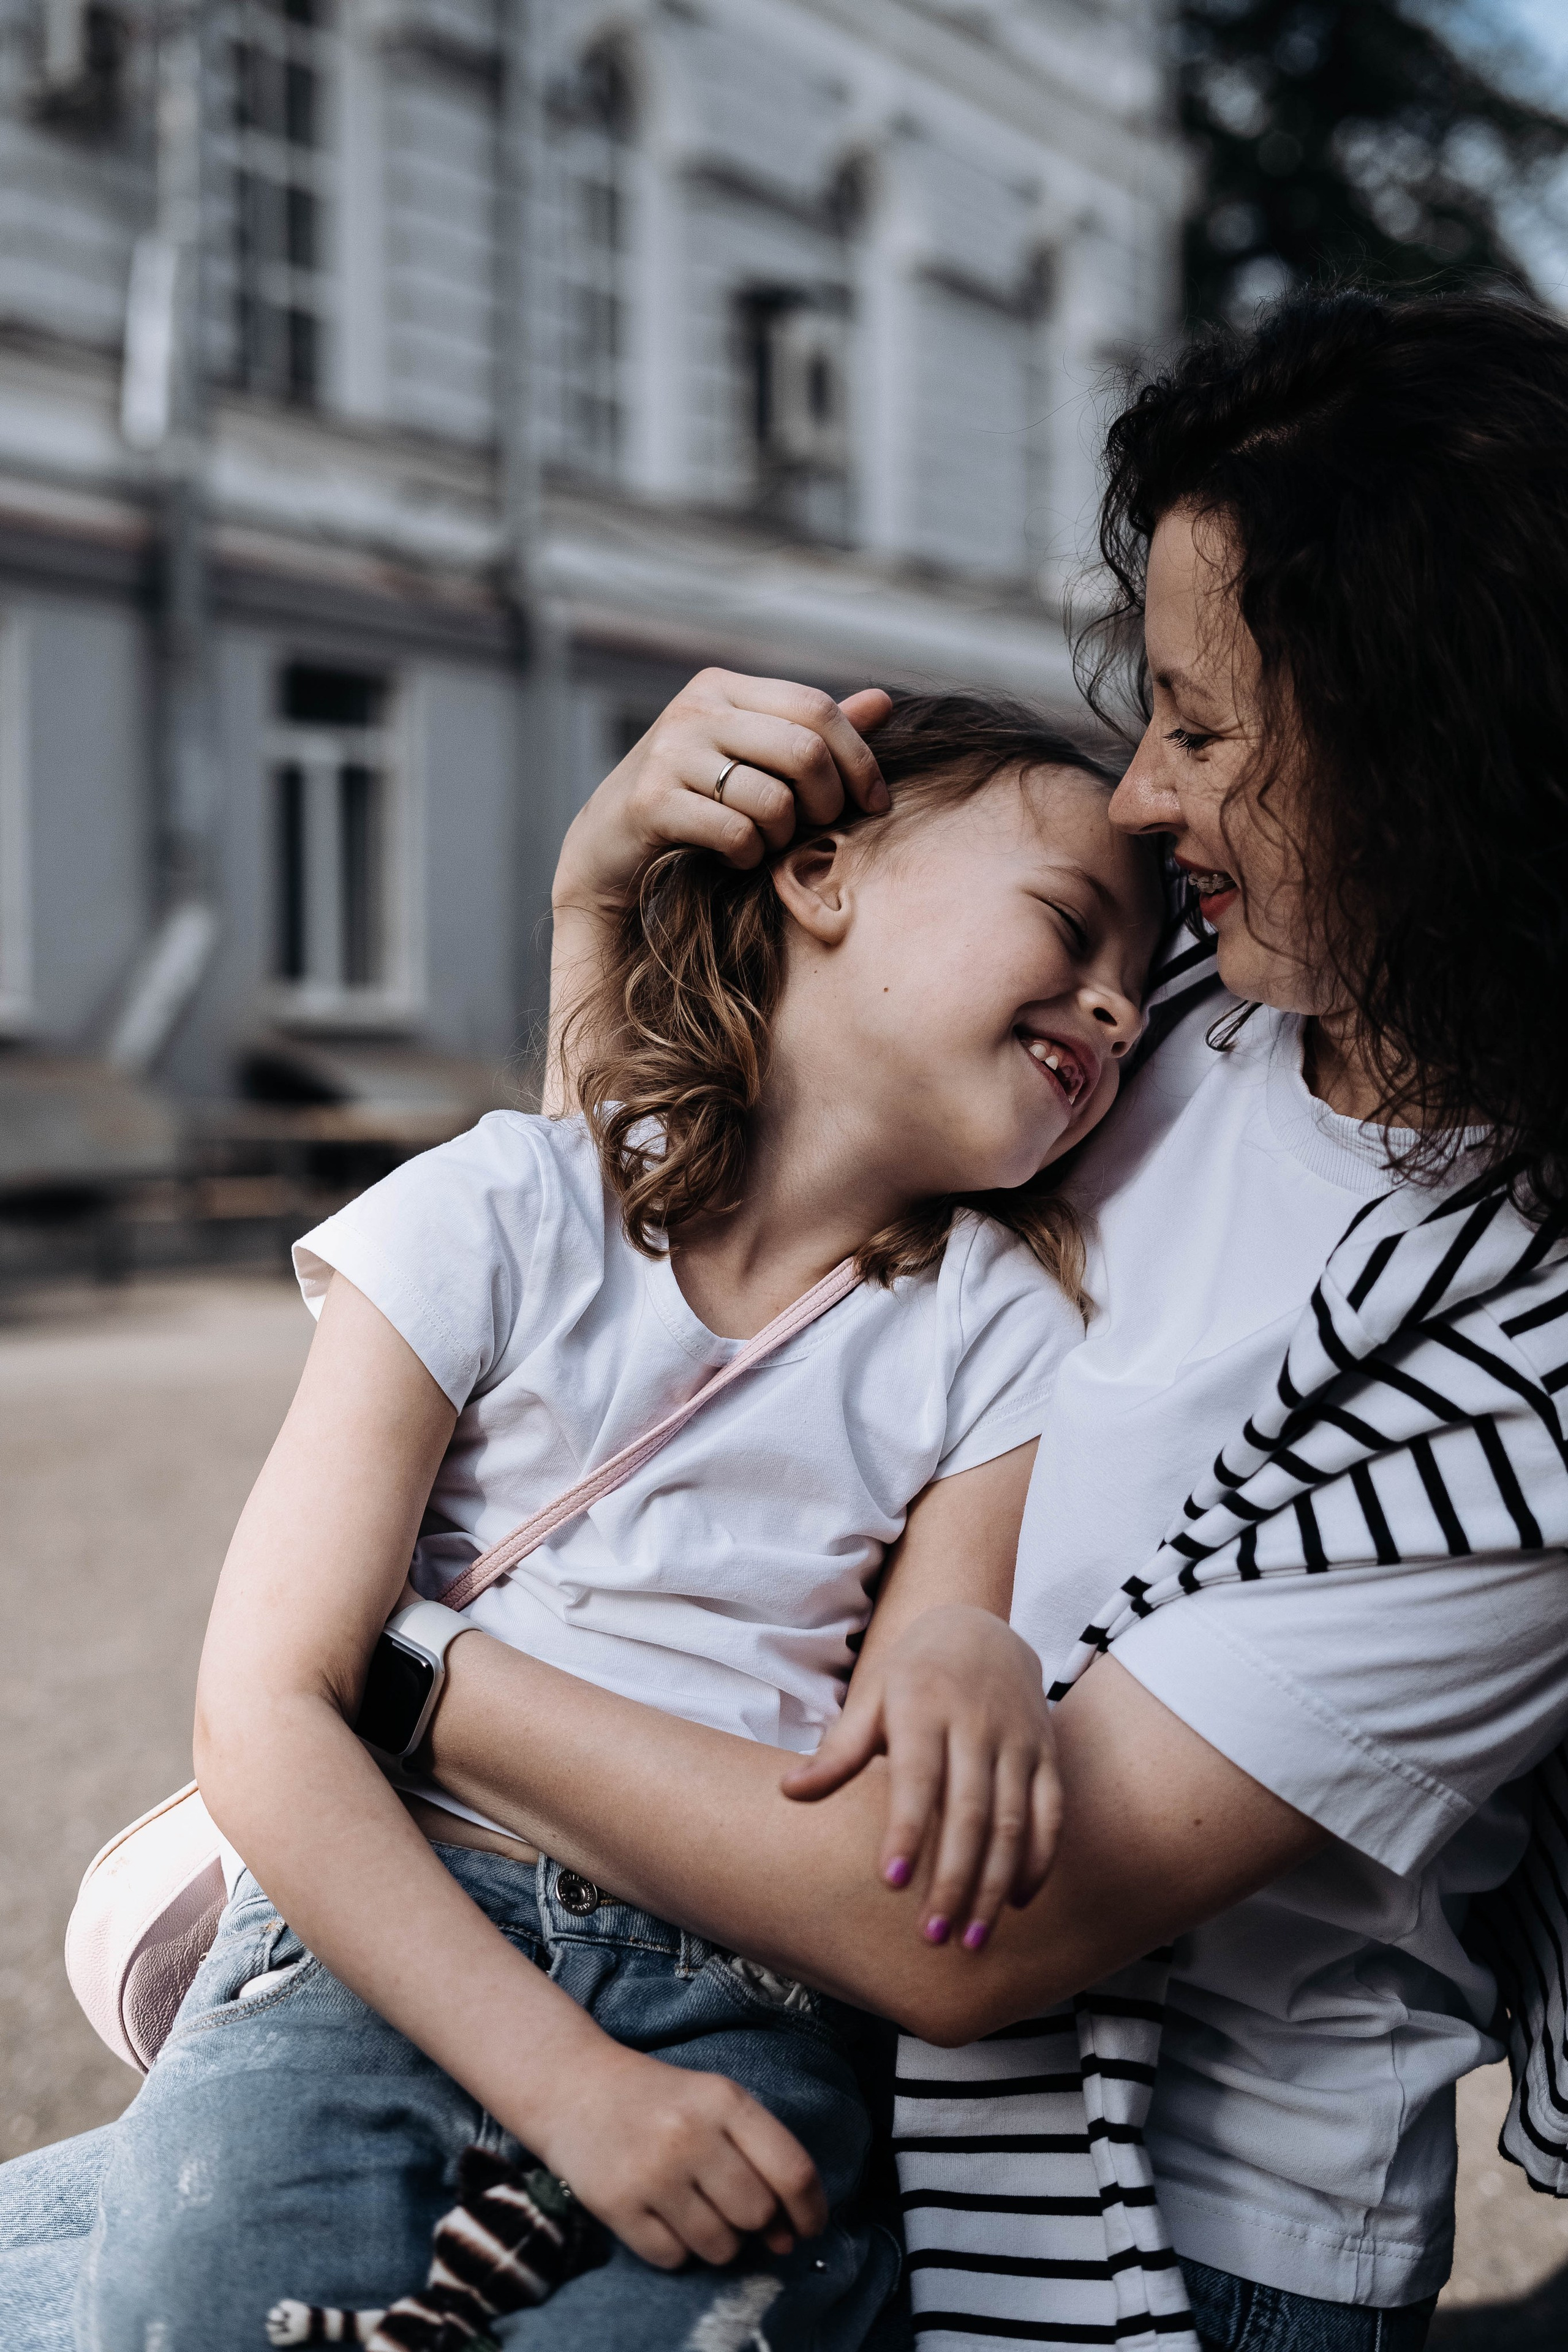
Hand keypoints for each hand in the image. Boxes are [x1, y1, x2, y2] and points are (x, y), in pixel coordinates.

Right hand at [529, 2036, 826, 2269]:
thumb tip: (788, 2236)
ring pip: (720, 2246)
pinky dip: (677, 2248)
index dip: (810, 2209)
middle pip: (758, 2213)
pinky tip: (662, 2215)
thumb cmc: (660, 2100)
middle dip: (756, 2223)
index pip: (791, 2170)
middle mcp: (689, 2133)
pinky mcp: (617, 2205)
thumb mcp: (715, 2102)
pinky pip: (674, 2258)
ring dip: (719, 2241)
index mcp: (724, 2099)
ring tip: (696, 2208)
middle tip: (733, 2207)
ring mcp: (651, 2172)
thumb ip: (759, 2156)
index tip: (808, 2227)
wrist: (576, 2089)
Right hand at [553, 668, 890, 918]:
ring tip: (765, 841)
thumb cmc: (693, 799)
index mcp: (724, 687)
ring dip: (783, 835)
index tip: (875, 802)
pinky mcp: (651, 802)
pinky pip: (736, 834)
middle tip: (819, 826)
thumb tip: (884, 702)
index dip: (859, 758)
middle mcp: (695, 710)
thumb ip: (813, 731)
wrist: (607, 845)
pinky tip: (734, 856)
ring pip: (773, 800)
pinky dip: (747, 856)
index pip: (816, 708)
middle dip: (828, 802)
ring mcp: (669, 753)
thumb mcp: (751, 756)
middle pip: (803, 751)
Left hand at [780, 1605, 1060, 1951]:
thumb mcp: (871, 1699)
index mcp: (925, 1708)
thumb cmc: (912, 1675)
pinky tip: (1016, 1902)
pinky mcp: (1046, 1752)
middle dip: (954, 1878)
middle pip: (971, 1811)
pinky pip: (1051, 1811)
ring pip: (1014, 1820)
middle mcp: (977, 1724)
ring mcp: (1018, 1739)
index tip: (892, 1883)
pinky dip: (1038, 1859)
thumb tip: (787, 1792)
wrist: (979, 1627)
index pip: (918, 1777)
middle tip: (931, 1935)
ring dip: (996, 1884)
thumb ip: (838, 1751)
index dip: (907, 1830)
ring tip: (973, 1939)